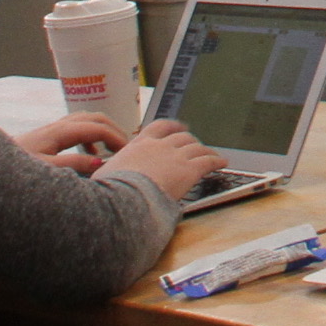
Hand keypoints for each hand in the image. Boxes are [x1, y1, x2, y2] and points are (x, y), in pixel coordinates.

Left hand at [18, 112, 126, 174]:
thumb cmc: (14, 170)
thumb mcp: (45, 171)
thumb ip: (73, 165)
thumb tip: (100, 161)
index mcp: (60, 132)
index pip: (98, 128)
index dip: (117, 138)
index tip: (129, 152)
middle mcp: (58, 126)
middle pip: (95, 118)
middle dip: (115, 130)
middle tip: (128, 148)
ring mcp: (53, 130)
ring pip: (87, 121)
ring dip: (104, 132)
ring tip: (114, 150)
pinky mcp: (48, 137)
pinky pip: (78, 129)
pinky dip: (91, 138)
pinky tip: (91, 155)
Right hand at [98, 117, 221, 202]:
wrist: (124, 199)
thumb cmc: (110, 191)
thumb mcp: (104, 175)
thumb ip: (111, 171)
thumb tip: (102, 178)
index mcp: (139, 144)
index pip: (160, 127)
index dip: (172, 126)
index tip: (178, 127)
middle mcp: (160, 146)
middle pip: (182, 137)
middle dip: (191, 140)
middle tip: (195, 145)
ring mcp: (176, 156)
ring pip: (196, 147)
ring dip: (205, 150)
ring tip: (210, 154)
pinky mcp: (189, 170)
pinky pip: (208, 161)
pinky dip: (217, 160)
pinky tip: (222, 162)